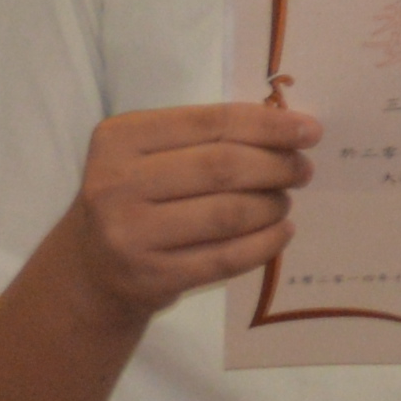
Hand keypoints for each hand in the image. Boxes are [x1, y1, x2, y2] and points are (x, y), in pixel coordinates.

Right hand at [63, 102, 317, 326]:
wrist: (90, 268)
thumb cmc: (137, 195)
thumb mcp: (152, 153)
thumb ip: (209, 136)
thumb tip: (293, 130)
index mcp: (121, 138)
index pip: (212, 123)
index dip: (269, 125)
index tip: (310, 131)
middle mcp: (116, 184)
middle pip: (223, 167)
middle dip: (277, 166)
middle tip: (303, 170)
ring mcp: (129, 235)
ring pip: (228, 214)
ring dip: (272, 205)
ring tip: (284, 201)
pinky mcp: (149, 277)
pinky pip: (225, 259)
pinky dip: (264, 244)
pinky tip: (281, 233)